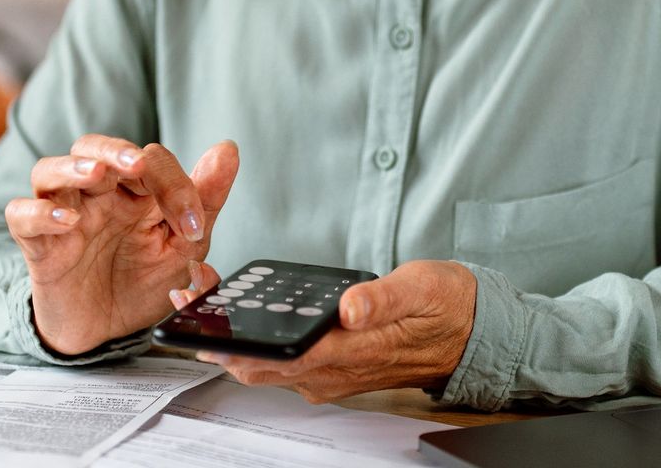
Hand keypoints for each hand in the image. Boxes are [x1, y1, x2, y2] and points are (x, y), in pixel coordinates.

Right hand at [7, 135, 238, 355]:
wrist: (104, 332)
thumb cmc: (140, 281)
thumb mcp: (183, 246)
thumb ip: (205, 200)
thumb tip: (228, 149)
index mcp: (134, 190)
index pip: (150, 161)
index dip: (174, 184)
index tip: (194, 225)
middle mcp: (96, 195)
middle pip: (92, 148)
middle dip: (115, 150)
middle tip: (137, 165)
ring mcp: (63, 216)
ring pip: (49, 171)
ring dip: (72, 168)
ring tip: (95, 175)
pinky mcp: (37, 244)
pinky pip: (22, 216)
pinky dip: (40, 213)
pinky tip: (67, 222)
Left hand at [185, 260, 476, 402]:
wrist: (473, 333)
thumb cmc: (446, 306)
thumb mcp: (421, 287)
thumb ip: (383, 298)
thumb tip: (349, 307)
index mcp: (350, 351)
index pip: (277, 357)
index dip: (233, 343)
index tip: (200, 317)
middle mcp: (335, 371)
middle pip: (261, 365)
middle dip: (218, 340)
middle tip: (187, 300)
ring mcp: (333, 373)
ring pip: (268, 366)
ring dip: (231, 343)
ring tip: (203, 304)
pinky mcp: (335, 366)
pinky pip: (284, 362)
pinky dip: (255, 343)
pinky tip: (242, 318)